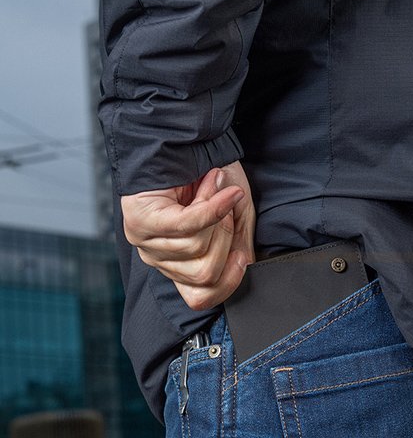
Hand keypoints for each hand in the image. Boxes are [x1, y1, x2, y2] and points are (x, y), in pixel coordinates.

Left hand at [121, 161, 255, 309]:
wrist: (189, 139)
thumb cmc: (211, 177)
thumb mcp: (235, 218)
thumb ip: (239, 247)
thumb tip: (245, 268)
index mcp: (177, 264)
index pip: (199, 298)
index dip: (229, 282)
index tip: (243, 256)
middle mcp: (157, 258)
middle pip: (204, 274)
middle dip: (226, 238)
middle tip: (225, 206)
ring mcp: (145, 242)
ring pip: (197, 250)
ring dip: (217, 213)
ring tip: (212, 186)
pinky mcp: (142, 220)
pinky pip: (189, 226)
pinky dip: (213, 206)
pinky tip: (219, 186)